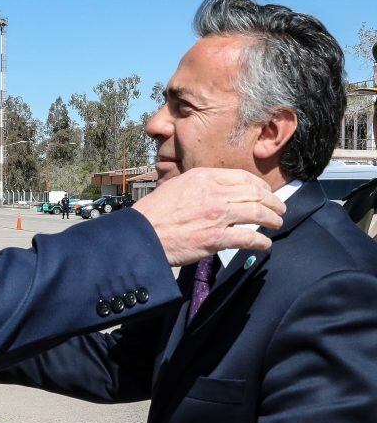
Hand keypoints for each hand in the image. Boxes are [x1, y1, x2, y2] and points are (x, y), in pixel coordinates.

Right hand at [132, 168, 285, 265]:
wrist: (143, 234)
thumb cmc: (155, 211)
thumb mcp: (176, 185)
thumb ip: (198, 184)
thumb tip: (216, 189)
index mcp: (204, 177)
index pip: (243, 178)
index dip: (260, 186)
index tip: (265, 193)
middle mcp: (215, 194)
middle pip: (256, 195)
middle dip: (273, 202)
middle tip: (279, 209)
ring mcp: (217, 216)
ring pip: (257, 214)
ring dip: (272, 220)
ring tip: (276, 224)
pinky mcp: (216, 238)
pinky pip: (248, 238)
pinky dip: (261, 241)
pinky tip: (265, 244)